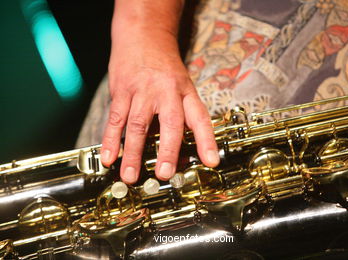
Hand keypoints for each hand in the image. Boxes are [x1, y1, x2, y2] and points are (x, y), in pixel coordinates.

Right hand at [100, 24, 218, 183]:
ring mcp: (142, 91)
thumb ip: (180, 116)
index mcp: (185, 93)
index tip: (211, 161)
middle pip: (170, 123)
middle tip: (165, 173)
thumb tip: (178, 152)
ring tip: (131, 176)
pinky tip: (108, 158)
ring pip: (138, 124)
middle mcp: (166, 92)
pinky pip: (115, 118)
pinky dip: (111, 140)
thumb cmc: (165, 68)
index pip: (200, 118)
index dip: (207, 141)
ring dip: (134, 152)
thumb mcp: (182, 87)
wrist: (143, 36)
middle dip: (168, 150)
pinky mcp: (121, 90)